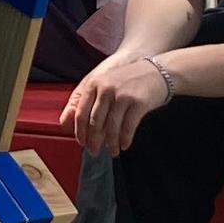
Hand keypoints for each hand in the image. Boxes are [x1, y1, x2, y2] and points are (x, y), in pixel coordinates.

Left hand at [61, 48, 176, 156]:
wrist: (156, 71)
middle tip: (94, 152)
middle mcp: (106, 89)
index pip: (81, 113)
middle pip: (95, 122)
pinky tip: (124, 145)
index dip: (80, 132)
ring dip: (111, 143)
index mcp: (94, 84)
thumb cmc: (127, 80)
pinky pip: (128, 127)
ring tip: (112, 152)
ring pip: (111, 127)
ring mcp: (122, 95)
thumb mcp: (103, 83)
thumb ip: (86, 100)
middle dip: (93, 141)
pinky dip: (124, 139)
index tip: (82, 143)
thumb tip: (67, 123)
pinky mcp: (138, 102)